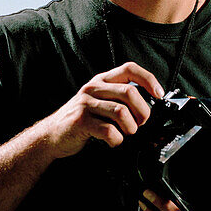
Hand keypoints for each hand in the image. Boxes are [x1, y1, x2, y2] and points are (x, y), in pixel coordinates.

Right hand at [42, 62, 163, 157]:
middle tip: (141, 124)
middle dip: (143, 112)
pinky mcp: (80, 121)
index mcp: (101, 81)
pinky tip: (112, 141)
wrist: (51, 134)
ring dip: (130, 128)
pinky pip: (108, 130)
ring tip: (126, 134)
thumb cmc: (80, 120)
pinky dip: (116, 140)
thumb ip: (118, 100)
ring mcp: (85, 104)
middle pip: (130, 92)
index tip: (159, 94)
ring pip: (121, 112)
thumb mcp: (98, 102)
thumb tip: (147, 109)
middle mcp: (93, 88)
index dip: (148, 79)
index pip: (129, 69)